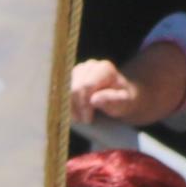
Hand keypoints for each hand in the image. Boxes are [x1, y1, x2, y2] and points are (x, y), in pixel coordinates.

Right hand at [69, 47, 184, 127]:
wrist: (123, 97)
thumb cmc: (125, 101)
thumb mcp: (125, 104)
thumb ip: (112, 101)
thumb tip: (94, 100)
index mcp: (104, 69)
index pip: (85, 87)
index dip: (84, 106)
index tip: (89, 120)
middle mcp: (90, 65)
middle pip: (73, 88)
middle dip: (76, 107)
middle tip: (84, 120)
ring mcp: (78, 70)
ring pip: (64, 89)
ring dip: (69, 106)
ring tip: (80, 116)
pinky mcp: (70, 78)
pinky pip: (60, 91)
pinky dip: (65, 104)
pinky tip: (74, 111)